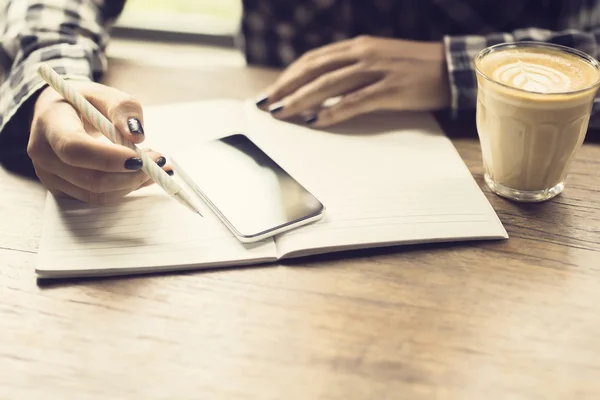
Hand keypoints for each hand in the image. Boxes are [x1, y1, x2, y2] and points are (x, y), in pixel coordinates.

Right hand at [28, 81, 169, 204]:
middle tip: (158, 161)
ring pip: (98, 194)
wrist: (59, 114)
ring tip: (155, 166)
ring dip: (132, 183)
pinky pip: (98, 197)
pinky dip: (125, 188)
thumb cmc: (83, 102)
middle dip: (131, 174)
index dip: (109, 158)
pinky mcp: (63, 190)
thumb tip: (137, 135)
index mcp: (50, 124)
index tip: (140, 158)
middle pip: (90, 178)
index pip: (75, 148)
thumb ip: (124, 109)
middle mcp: (44, 155)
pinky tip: (142, 174)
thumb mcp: (105, 94)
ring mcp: (51, 177)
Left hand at [256, 36, 450, 126]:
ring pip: (328, 85)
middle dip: (286, 88)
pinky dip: (333, 112)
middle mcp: (363, 54)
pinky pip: (355, 102)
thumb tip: (321, 87)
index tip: (271, 92)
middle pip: (314, 70)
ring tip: (283, 114)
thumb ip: (351, 68)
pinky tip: (316, 122)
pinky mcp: (390, 89)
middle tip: (266, 105)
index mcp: (359, 46)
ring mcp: (377, 70)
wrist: (452, 69)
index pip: (313, 59)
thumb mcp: (378, 60)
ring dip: (301, 100)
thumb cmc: (413, 68)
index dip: (288, 75)